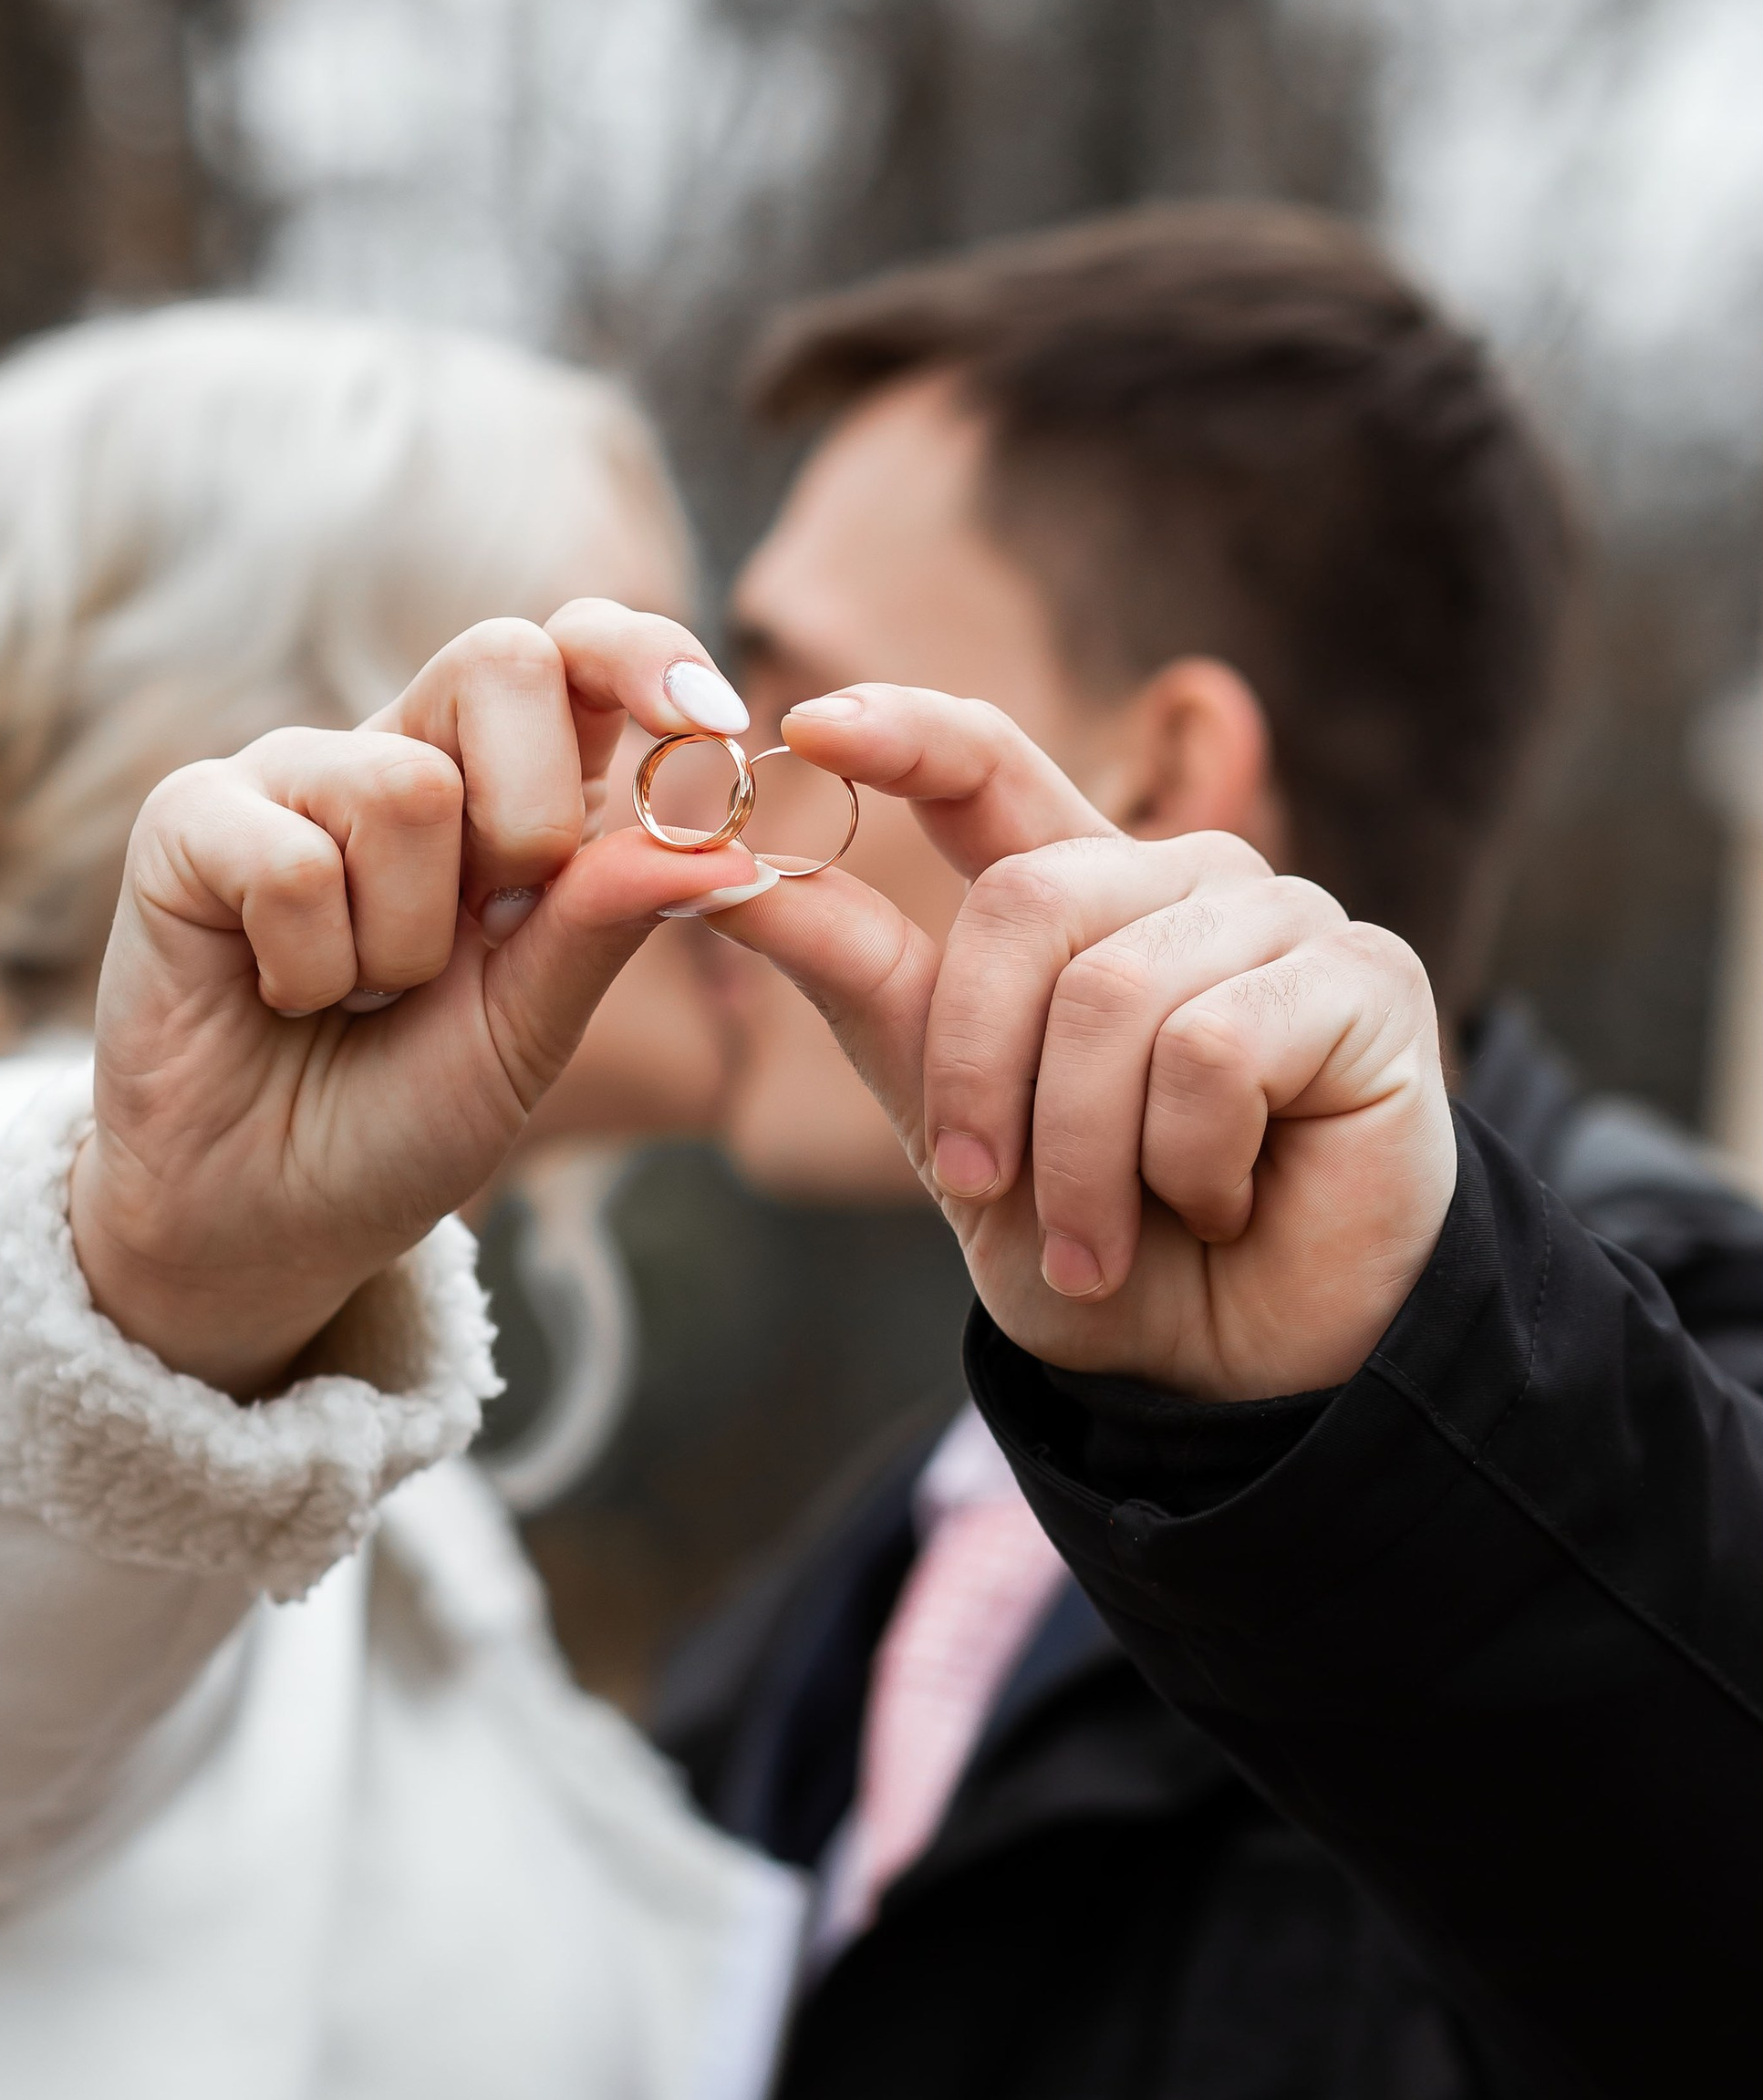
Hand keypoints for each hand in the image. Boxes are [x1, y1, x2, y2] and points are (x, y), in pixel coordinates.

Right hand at [69, 607, 758, 1394]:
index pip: (576, 651)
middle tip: (485, 927)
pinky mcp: (189, 819)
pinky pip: (293, 862)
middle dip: (529, 817)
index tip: (708, 723)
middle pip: (504, 661)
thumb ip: (603, 926)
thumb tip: (722, 845)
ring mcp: (289, 777)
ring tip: (360, 995)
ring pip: (408, 787)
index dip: (643, 656)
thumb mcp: (528, 1031)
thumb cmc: (396, 1119)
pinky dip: (310, 966)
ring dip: (405, 940)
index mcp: (498, 788)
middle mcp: (397, 756)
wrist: (265, 1221)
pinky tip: (280, 995)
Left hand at [708, 685, 1456, 1399]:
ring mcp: (1285, 919)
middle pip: (1024, 905)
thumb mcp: (952, 1130)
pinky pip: (1213, 1047)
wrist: (1235, 1375)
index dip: (904, 734)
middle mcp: (1182, 883)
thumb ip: (874, 996)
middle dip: (980, 1078)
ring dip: (1084, 1155)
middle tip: (992, 1193)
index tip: (806, 724)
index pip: (990, 767)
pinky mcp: (1365, 979)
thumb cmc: (1103, 1254)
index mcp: (1080, 899)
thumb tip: (733, 877)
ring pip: (1114, 994)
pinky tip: (1223, 1201)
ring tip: (1108, 1238)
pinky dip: (1186, 1160)